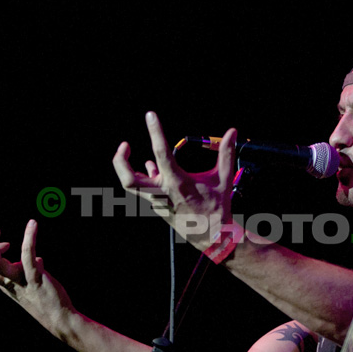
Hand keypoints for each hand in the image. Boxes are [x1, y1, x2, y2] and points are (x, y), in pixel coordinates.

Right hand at [0, 219, 74, 332]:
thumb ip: (30, 273)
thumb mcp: (29, 286)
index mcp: (3, 284)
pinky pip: (28, 256)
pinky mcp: (36, 278)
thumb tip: (38, 259)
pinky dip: (28, 238)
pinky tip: (32, 224)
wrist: (59, 317)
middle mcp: (8, 284)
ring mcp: (21, 281)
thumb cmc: (45, 299)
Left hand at [112, 111, 237, 249]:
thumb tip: (232, 132)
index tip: (150, 115)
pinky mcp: (158, 208)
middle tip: (124, 145)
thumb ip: (226, 153)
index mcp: (178, 183)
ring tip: (129, 152)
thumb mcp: (224, 179)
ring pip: (132, 186)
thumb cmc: (218, 207)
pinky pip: (145, 190)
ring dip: (127, 168)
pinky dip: (146, 177)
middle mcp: (163, 193)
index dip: (155, 131)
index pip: (162, 152)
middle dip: (120, 161)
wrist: (212, 236)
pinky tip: (152, 168)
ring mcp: (157, 202)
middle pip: (129, 179)